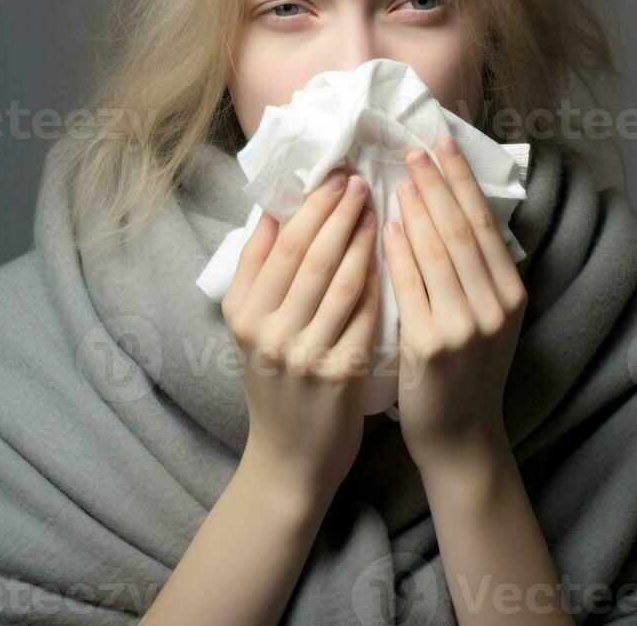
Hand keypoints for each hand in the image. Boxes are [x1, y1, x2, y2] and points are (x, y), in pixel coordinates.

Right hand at [221, 169, 379, 503]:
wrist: (289, 458)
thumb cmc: (274, 383)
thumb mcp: (247, 328)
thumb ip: (256, 271)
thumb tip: (274, 211)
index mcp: (243, 312)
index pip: (280, 245)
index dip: (311, 207)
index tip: (334, 178)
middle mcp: (268, 331)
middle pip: (311, 256)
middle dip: (338, 213)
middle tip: (361, 180)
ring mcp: (305, 354)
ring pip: (341, 280)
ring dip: (362, 239)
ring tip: (379, 208)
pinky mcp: (340, 373)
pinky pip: (364, 314)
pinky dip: (378, 280)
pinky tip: (393, 254)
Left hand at [381, 137, 527, 473]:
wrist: (460, 438)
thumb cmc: (467, 373)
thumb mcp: (489, 321)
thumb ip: (476, 273)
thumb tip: (449, 209)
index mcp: (512, 296)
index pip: (484, 224)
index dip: (462, 181)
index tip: (443, 146)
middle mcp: (495, 307)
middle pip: (462, 230)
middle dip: (437, 183)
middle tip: (414, 149)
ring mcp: (465, 327)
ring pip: (438, 251)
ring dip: (417, 209)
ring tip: (399, 178)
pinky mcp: (432, 345)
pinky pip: (411, 285)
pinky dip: (398, 251)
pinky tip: (386, 226)